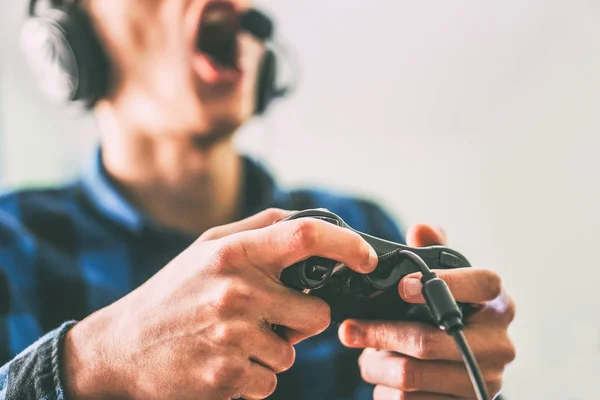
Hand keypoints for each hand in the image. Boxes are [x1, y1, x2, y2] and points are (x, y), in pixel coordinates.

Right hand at [63, 208, 378, 399]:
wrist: (121, 348)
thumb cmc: (172, 293)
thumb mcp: (207, 248)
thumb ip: (257, 229)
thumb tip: (305, 219)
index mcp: (233, 253)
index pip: (305, 237)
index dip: (347, 244)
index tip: (366, 257)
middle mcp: (236, 291)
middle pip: (317, 312)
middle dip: (303, 320)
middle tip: (269, 318)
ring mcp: (232, 336)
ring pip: (293, 352)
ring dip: (273, 349)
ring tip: (234, 340)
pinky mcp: (228, 377)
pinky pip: (272, 380)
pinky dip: (255, 376)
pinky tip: (224, 362)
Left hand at [338, 224, 515, 399]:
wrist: (460, 373)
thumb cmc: (445, 320)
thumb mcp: (445, 285)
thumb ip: (433, 254)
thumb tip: (420, 229)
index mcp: (498, 305)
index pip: (484, 283)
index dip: (444, 282)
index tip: (402, 286)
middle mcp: (500, 344)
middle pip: (429, 341)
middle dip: (381, 333)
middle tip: (349, 328)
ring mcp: (485, 381)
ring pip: (412, 375)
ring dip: (376, 364)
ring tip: (365, 353)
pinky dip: (386, 390)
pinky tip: (382, 378)